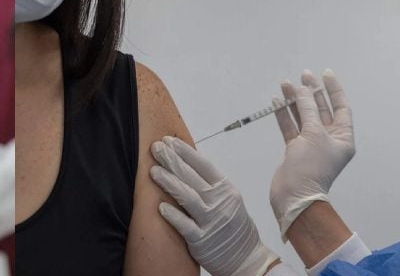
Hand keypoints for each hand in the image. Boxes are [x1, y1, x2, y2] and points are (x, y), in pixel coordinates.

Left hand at [150, 137, 278, 275]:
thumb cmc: (233, 226)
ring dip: (169, 182)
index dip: (184, 151)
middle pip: (192, 177)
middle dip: (172, 160)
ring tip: (153, 171)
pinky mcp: (202, 240)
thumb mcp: (227, 199)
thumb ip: (209, 183)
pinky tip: (160, 206)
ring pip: (188, 197)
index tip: (168, 140)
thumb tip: (184, 162)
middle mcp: (220, 202)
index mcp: (226, 189)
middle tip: (155, 148)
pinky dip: (173, 215)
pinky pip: (185, 226)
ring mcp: (211, 221)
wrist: (246, 258)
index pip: (203, 165)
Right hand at [271, 69, 353, 238]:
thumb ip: (307, 109)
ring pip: (303, 117)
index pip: (341, 107)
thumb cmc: (310, 166)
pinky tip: (277, 101)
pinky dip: (284, 115)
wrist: (294, 195)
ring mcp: (311, 145)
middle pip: (320, 110)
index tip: (324, 73)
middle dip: (311, 93)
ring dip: (294, 101)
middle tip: (302, 75)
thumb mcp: (313, 134)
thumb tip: (302, 89)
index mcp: (343, 138)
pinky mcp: (295, 149)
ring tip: (285, 84)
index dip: (333, 89)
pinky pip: (290, 127)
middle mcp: (329, 140)